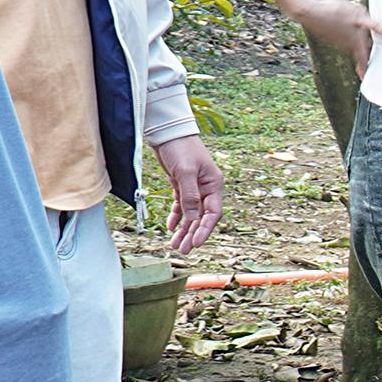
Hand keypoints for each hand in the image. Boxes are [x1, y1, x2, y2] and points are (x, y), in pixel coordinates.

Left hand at [153, 134, 225, 254]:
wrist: (168, 132)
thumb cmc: (181, 148)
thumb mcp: (185, 172)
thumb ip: (189, 196)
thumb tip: (191, 219)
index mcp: (213, 184)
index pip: (213, 212)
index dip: (205, 229)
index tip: (195, 243)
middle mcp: (206, 188)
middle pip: (201, 217)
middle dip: (192, 234)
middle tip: (183, 250)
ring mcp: (194, 187)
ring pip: (191, 214)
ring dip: (184, 229)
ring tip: (175, 244)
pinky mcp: (181, 185)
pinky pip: (181, 206)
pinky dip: (177, 217)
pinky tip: (171, 228)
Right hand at [287, 0, 381, 75]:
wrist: (309, 11)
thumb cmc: (334, 13)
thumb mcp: (360, 16)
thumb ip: (376, 26)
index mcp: (356, 43)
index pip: (364, 61)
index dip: (366, 70)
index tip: (366, 78)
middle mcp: (346, 44)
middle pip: (359, 51)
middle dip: (365, 54)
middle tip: (372, 59)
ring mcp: (337, 40)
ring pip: (351, 43)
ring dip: (358, 42)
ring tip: (365, 37)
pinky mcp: (330, 33)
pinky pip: (343, 36)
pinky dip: (348, 34)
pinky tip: (346, 23)